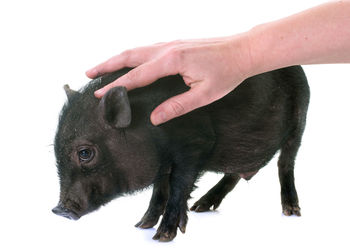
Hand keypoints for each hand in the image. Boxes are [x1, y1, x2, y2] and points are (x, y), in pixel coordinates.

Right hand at [86, 34, 252, 124]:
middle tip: (88, 73)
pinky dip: (132, 55)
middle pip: (129, 55)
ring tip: (101, 67)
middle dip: (107, 65)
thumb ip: (178, 106)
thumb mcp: (204, 94)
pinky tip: (129, 62)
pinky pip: (147, 48)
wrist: (244, 50)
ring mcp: (171, 43)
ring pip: (137, 49)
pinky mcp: (176, 43)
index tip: (100, 94)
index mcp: (173, 60)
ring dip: (117, 58)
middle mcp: (168, 48)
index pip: (137, 76)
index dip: (117, 86)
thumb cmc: (227, 72)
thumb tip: (154, 118)